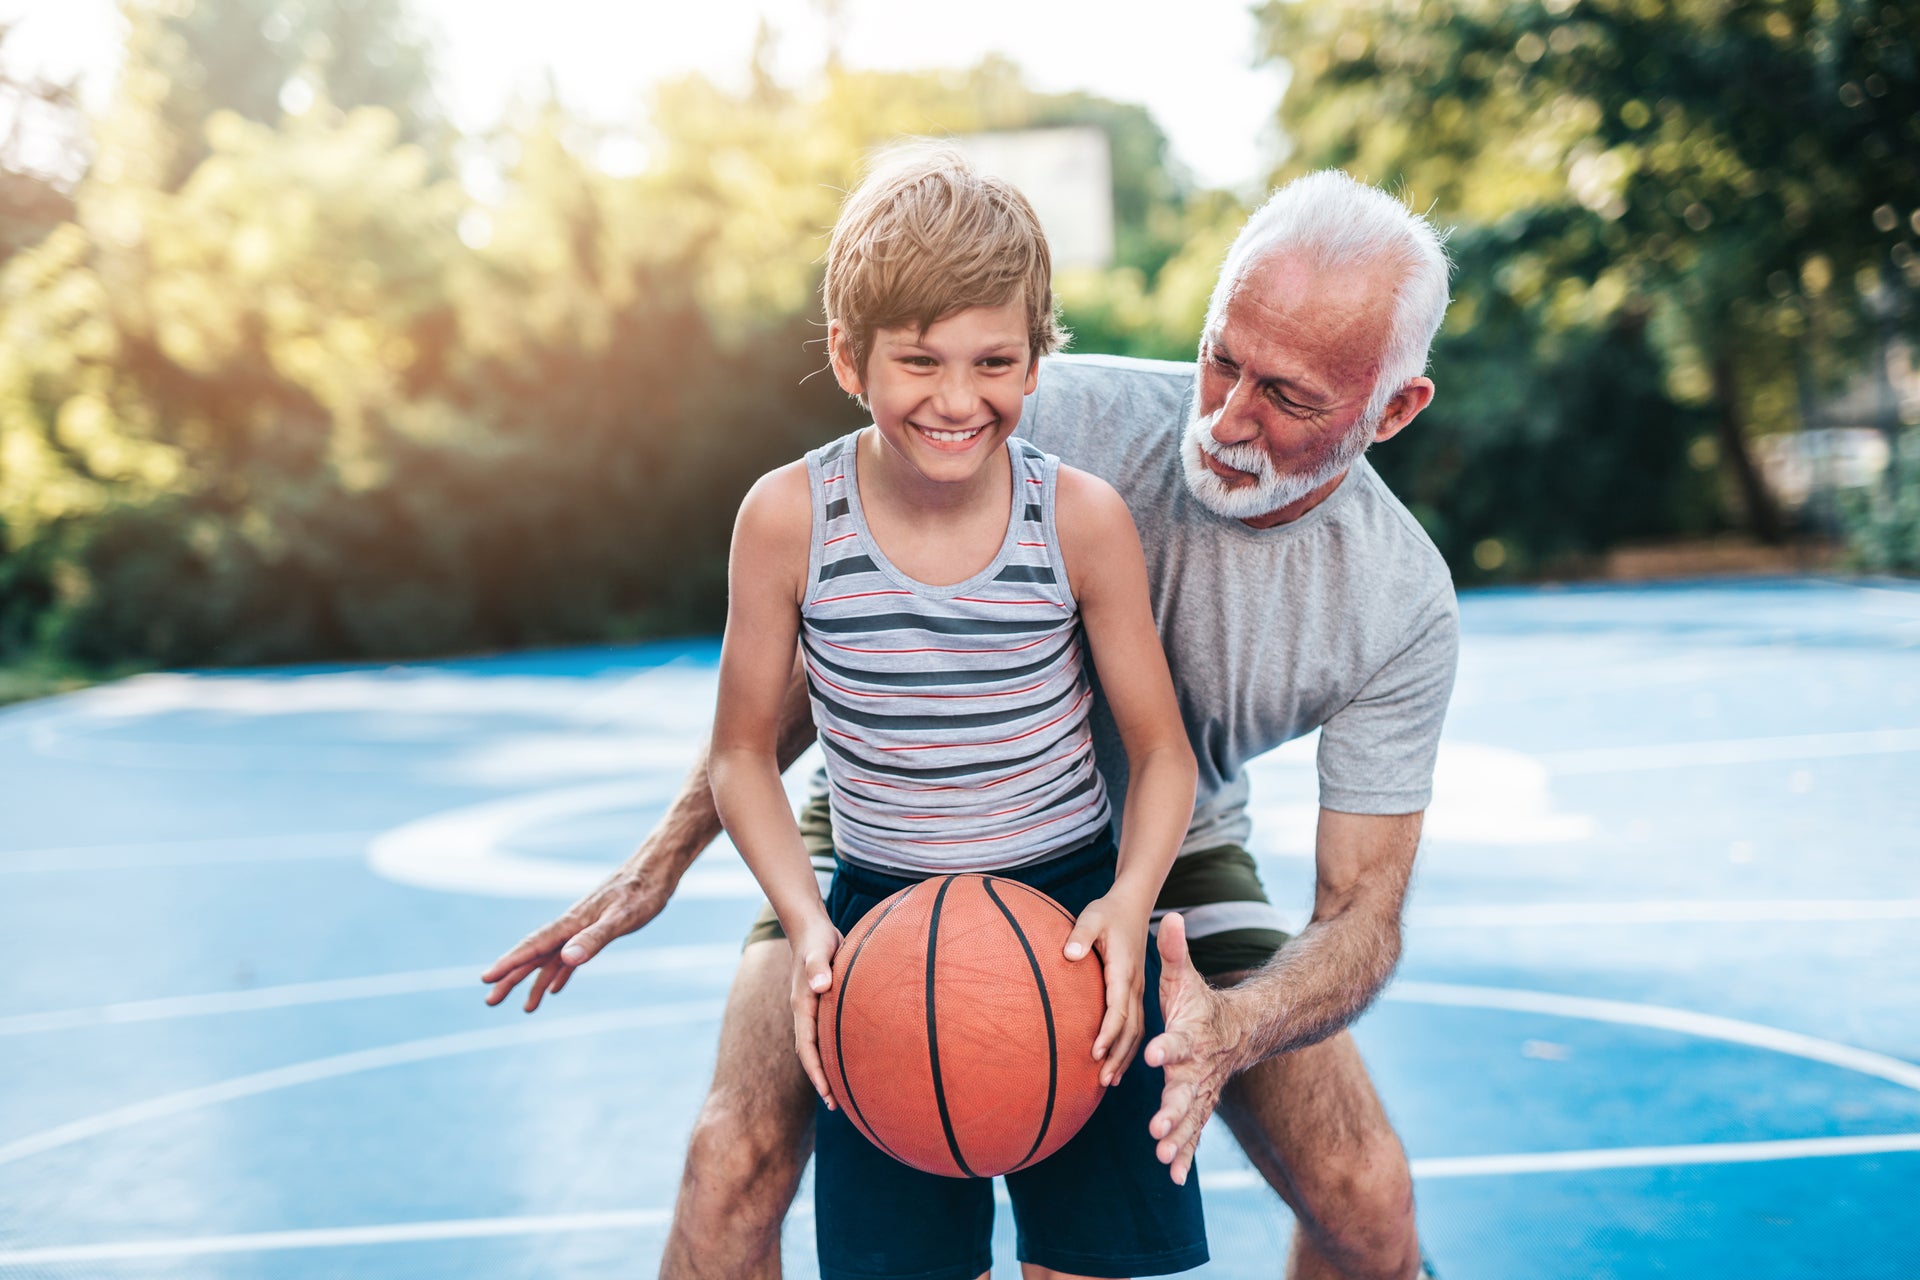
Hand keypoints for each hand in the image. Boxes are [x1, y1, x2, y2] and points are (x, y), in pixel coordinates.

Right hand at [479, 861, 673, 1012]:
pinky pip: (569, 956)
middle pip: (534, 955)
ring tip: (525, 1007)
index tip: (487, 979)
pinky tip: (556, 988)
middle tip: (490, 1001)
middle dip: (512, 978)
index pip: (534, 946)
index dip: (510, 963)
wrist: (656, 870)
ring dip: (534, 981)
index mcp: (572, 923)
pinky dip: (559, 972)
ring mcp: (581, 928)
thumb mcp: (622, 918)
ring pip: (550, 958)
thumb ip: (594, 938)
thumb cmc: (642, 892)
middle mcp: (570, 926)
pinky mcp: (594, 931)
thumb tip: (566, 959)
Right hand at [789, 918, 843, 1108]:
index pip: (807, 1047)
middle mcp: (805, 1012)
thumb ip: (819, 966)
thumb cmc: (817, 938)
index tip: (827, 1093)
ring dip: (828, 1066)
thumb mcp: (819, 951)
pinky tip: (851, 1055)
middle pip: (811, 1053)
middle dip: (822, 1079)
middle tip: (836, 1105)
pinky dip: (836, 1048)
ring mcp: (814, 1008)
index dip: (816, 1072)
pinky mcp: (824, 1002)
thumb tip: (821, 986)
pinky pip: (828, 1032)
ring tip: (844, 1090)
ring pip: (819, 1045)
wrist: (811, 927)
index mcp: (802, 1006)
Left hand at [1062, 893, 1149, 1086]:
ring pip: (1137, 1030)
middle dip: (1118, 1055)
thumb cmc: (1108, 912)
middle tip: (1102, 1081)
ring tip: (1109, 1081)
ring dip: (1124, 1056)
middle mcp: (1135, 984)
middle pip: (1131, 1028)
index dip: (1108, 1033)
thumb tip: (1069, 956)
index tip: (1094, 1053)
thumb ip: (1080, 935)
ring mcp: (1138, 989)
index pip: (1118, 1009)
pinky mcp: (1136, 991)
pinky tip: (1117, 1063)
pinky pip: (1136, 1024)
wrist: (1132, 905)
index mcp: (1124, 970)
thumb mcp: (1091, 916)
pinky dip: (1128, 1046)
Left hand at [1144, 912, 1241, 1184]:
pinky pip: (1194, 1134)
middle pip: (1186, 1091)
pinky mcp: (1201, 1107)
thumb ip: (1174, 951)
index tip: (1154, 1054)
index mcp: (1191, 1036)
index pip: (1177, 1042)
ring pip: (1190, 1118)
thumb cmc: (1201, 1003)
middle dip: (1172, 1110)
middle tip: (1156, 1127)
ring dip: (1177, 1138)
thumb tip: (1167, 915)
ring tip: (1162, 1156)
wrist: (1238, 1031)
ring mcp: (1202, 1092)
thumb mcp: (1185, 977)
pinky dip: (1185, 1154)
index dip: (1166, 1048)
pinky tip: (1172, 1177)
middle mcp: (1198, 1068)